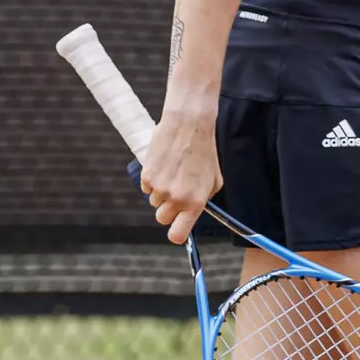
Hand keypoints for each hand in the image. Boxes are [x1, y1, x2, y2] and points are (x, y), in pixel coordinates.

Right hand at [139, 101, 221, 244]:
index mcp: (195, 202)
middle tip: (177, 193)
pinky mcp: (146, 177)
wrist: (188, 126)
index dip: (177, 234)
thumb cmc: (204, 152)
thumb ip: (204, 198)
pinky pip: (146, 188)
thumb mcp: (214, 179)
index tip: (177, 229)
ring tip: (174, 172)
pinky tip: (165, 166)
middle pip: (163, 219)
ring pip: (154, 202)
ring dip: (162, 192)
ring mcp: (160, 188)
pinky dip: (153, 181)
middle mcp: (176, 198)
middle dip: (168, 209)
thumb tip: (193, 211)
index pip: (178, 234)